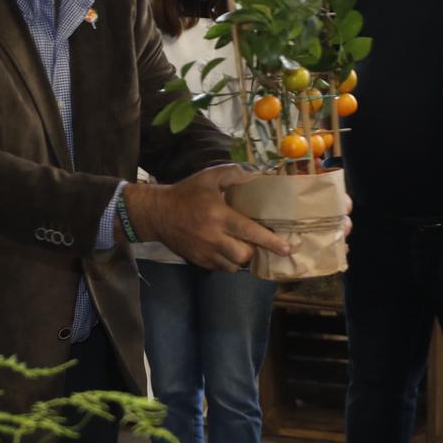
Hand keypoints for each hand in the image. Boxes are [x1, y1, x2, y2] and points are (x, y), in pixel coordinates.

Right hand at [124, 166, 293, 272]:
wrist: (157, 213)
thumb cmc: (187, 193)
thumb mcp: (208, 177)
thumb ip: (233, 174)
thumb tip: (256, 176)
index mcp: (218, 216)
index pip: (249, 232)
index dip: (270, 241)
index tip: (285, 248)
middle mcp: (213, 237)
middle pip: (244, 255)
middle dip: (254, 250)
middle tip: (255, 241)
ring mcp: (205, 252)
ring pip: (233, 266)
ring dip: (241, 258)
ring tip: (241, 247)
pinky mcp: (198, 261)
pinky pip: (220, 268)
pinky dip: (228, 262)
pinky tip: (226, 250)